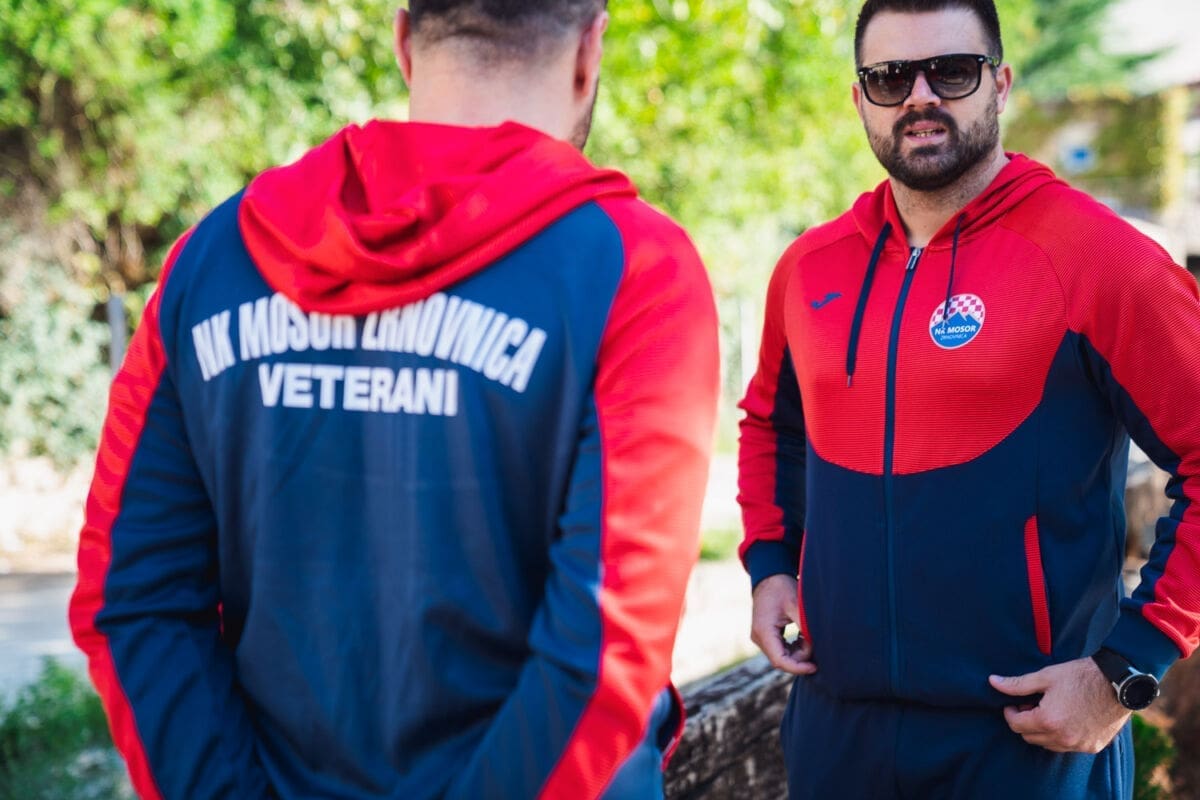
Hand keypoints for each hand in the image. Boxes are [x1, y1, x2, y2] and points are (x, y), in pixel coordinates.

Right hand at [750, 574, 815, 674]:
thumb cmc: (781, 588)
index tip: (814, 667)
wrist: (769, 577)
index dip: (798, 668)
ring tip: (807, 636)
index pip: (780, 661)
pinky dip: (793, 647)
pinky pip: (781, 650)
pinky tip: (801, 635)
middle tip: (814, 642)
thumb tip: (816, 645)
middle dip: (800, 657)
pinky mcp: (765, 636)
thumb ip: (805, 626)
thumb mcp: (796, 605)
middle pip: (782, 660)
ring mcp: (761, 637)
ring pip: (782, 656)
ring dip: (798, 652)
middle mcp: (759, 637)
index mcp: (764, 631)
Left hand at [989, 657, 1130, 752]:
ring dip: (1043, 731)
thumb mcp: (1045, 677)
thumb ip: (1017, 684)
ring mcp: (1078, 745)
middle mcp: (1062, 738)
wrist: (1117, 682)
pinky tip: (1066, 717)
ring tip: (1049, 709)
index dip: (1011, 713)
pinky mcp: (1092, 747)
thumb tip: (992, 682)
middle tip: (1032, 704)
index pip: (1016, 725)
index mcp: (1048, 721)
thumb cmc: (1079, 675)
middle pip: (1030, 737)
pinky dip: (1061, 736)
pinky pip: (1068, 747)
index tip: (1014, 703)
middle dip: (1025, 722)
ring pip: (1048, 745)